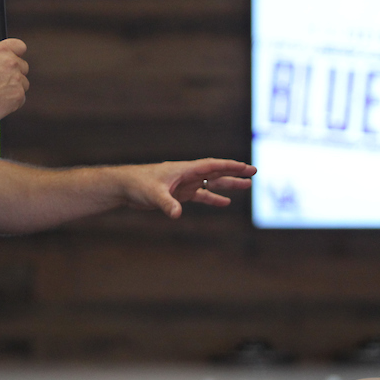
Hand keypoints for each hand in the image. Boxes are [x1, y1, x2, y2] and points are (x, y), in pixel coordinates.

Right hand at [0, 38, 29, 124]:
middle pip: (23, 66)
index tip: (14, 59)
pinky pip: (21, 98)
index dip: (16, 54)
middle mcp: (12, 62)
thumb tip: (2, 61)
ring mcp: (17, 79)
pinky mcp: (19, 95)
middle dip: (15, 74)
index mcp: (2, 50)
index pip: (20, 46)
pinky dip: (13, 101)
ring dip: (14, 88)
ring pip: (23, 83)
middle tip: (1, 81)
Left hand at [118, 158, 255, 218]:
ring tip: (246, 186)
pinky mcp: (180, 194)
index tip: (246, 167)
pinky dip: (213, 198)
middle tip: (253, 173)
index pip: (212, 166)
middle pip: (216, 172)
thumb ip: (167, 203)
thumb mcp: (154, 194)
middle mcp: (188, 175)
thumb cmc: (138, 185)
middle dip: (235, 172)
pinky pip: (201, 195)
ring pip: (212, 183)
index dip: (230, 166)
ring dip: (228, 184)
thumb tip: (177, 214)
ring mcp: (185, 184)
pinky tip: (224, 202)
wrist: (126, 186)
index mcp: (185, 169)